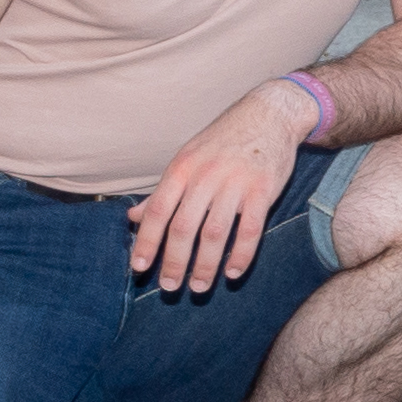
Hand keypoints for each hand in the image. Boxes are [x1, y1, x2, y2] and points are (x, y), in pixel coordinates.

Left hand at [127, 82, 312, 291]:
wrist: (269, 114)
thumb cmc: (223, 140)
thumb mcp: (187, 158)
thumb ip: (163, 191)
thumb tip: (132, 217)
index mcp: (183, 168)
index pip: (158, 211)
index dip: (147, 242)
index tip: (139, 268)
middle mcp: (206, 175)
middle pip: (184, 227)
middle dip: (174, 262)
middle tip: (169, 287)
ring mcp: (236, 182)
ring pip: (215, 232)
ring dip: (205, 265)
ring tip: (199, 287)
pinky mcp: (264, 188)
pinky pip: (251, 228)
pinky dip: (242, 254)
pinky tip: (233, 272)